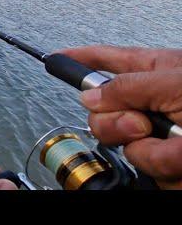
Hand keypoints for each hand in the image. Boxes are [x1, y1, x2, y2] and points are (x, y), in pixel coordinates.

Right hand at [58, 45, 181, 188]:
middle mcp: (150, 102)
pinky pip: (146, 166)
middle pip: (101, 109)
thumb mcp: (176, 83)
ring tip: (180, 144)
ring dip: (148, 147)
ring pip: (121, 143)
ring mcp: (158, 133)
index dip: (79, 58)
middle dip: (116, 121)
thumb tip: (89, 96)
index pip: (107, 59)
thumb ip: (127, 86)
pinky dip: (166, 165)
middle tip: (142, 123)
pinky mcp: (167, 161)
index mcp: (154, 71)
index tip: (54, 59)